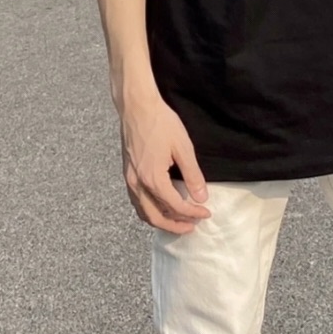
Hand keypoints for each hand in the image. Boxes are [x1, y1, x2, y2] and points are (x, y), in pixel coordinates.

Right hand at [119, 98, 210, 234]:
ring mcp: (129, 179)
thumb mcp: (183, 148)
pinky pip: (136, 201)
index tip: (206, 213)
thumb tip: (201, 197)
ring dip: (160, 221)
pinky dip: (148, 210)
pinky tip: (159, 206)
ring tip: (177, 221)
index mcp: (153, 179)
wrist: (136, 107)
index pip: (175, 206)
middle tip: (192, 226)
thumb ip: (193, 175)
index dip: (193, 213)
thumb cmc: (160, 123)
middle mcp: (137, 183)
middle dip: (175, 225)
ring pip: (143, 212)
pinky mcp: (126, 173)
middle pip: (156, 217)